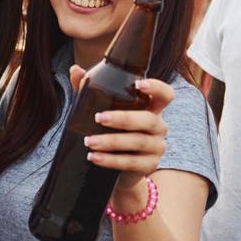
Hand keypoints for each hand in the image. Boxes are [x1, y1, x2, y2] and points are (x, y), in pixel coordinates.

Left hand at [67, 65, 174, 199]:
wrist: (119, 170)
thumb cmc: (112, 131)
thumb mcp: (102, 109)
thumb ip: (89, 90)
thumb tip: (75, 71)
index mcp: (152, 108)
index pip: (165, 94)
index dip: (156, 87)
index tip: (138, 84)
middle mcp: (159, 126)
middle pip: (148, 120)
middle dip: (123, 118)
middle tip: (98, 118)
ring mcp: (157, 147)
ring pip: (138, 142)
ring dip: (112, 141)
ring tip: (89, 141)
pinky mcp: (149, 165)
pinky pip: (132, 162)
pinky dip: (111, 160)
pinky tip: (94, 157)